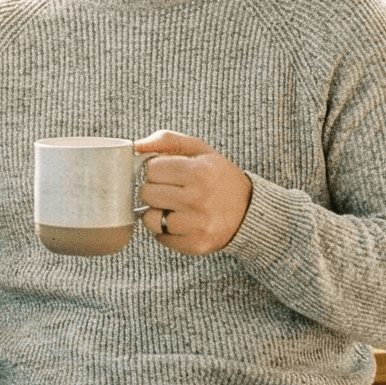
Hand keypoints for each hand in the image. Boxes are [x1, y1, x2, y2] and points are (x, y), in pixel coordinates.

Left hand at [134, 131, 253, 255]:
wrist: (249, 211)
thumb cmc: (218, 177)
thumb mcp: (200, 150)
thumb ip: (167, 140)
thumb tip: (136, 146)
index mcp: (200, 171)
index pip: (151, 169)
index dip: (156, 170)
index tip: (167, 173)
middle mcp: (199, 198)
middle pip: (146, 193)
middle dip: (154, 190)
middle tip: (170, 190)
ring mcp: (197, 224)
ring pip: (150, 219)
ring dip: (156, 212)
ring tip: (172, 207)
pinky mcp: (195, 244)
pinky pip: (160, 238)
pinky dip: (164, 231)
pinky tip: (180, 222)